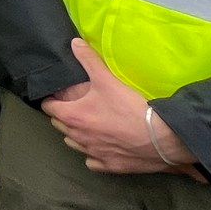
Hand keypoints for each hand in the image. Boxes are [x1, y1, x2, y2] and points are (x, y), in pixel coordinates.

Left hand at [44, 38, 202, 177]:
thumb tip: (74, 43)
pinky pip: (92, 162)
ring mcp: (93, 154)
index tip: (57, 96)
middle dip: (62, 116)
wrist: (160, 139)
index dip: (51, 100)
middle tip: (73, 107)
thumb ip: (89, 60)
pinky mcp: (109, 166)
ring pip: (74, 144)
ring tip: (85, 125)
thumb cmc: (129, 108)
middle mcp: (78, 138)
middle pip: (59, 126)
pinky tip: (100, 147)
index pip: (49, 108)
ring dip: (75, 135)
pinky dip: (93, 155)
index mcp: (73, 117)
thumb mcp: (107, 80)